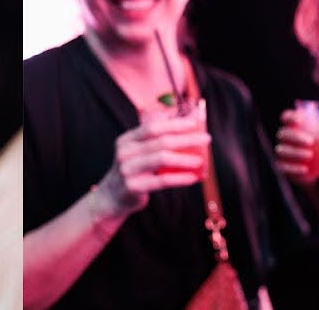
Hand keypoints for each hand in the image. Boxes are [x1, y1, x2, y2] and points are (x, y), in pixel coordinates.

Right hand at [96, 114, 210, 219]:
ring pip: (162, 159)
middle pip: (161, 142)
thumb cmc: (133, 171)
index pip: (154, 127)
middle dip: (187, 139)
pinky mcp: (133, 187)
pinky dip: (179, 178)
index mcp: (127, 140)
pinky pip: (161, 181)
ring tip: (201, 160)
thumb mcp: (137, 152)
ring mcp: (127, 170)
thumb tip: (183, 123)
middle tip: (206, 139)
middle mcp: (125, 152)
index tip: (195, 122)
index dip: (175, 124)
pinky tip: (193, 177)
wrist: (112, 197)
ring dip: (185, 159)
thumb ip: (156, 139)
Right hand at [274, 108, 318, 184]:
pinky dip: (294, 168)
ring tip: (310, 155)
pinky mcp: (283, 166)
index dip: (290, 116)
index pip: (286, 117)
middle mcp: (284, 137)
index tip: (300, 120)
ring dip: (295, 152)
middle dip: (296, 137)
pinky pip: (283, 167)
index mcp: (292, 126)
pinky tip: (304, 170)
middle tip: (311, 142)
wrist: (314, 169)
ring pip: (282, 150)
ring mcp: (282, 152)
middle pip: (284, 134)